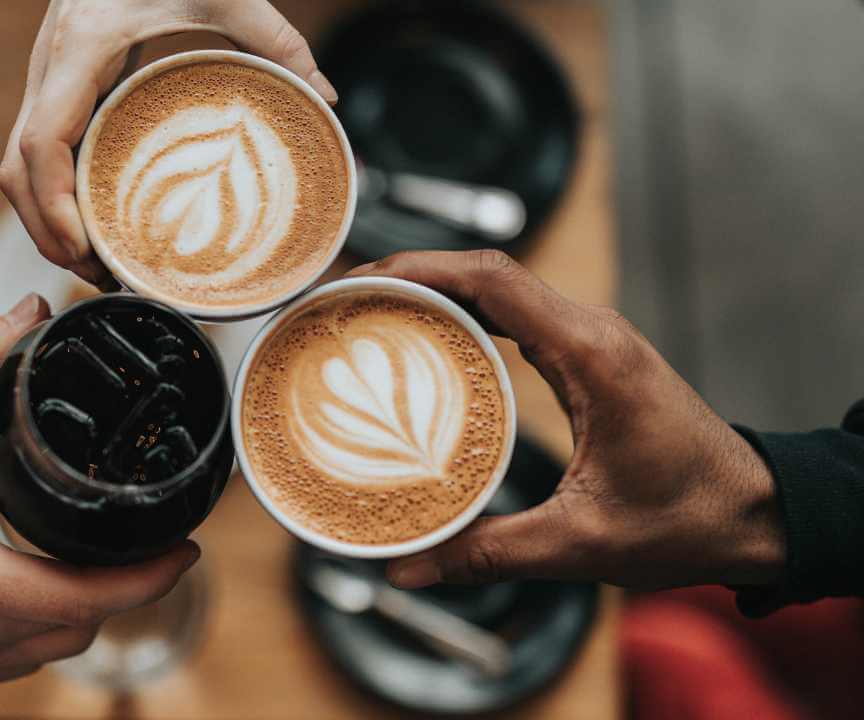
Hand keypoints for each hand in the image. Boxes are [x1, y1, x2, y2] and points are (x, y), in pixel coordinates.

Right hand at [0, 0, 337, 284]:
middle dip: (47, 233)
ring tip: (95, 263)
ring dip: (46, 222)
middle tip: (97, 275)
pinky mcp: (58, 89)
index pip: (40, 143)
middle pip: (16, 173)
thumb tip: (323, 95)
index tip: (84, 247)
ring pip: (16, 169)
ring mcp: (46, 81)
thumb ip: (275, 39)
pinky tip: (92, 221)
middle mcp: (49, 70)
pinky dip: (53, 196)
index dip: (53, 205)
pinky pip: (36, 154)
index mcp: (80, 50)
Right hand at [0, 294, 198, 691]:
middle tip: (147, 537)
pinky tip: (36, 580)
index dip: (151, 575)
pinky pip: (12, 659)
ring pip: (49, 649)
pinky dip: (38, 624)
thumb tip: (26, 312)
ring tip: (100, 552)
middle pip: (80, 627)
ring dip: (81, 607)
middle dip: (123, 587)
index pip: (90, 597)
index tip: (188, 544)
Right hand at [344, 251, 785, 590]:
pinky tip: (425, 343)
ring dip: (436, 291)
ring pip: (500, 288)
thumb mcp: (580, 542)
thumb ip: (488, 552)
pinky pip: (516, 316)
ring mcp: (592, 340)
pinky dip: (465, 316)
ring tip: (369, 314)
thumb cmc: (688, 520)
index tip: (360, 281)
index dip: (418, 268)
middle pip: (486, 272)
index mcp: (591, 354)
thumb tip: (408, 568)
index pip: (493, 279)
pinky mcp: (589, 358)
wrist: (756, 515)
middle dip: (410, 275)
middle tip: (344, 301)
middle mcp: (591, 332)